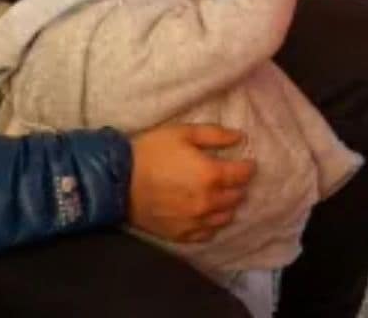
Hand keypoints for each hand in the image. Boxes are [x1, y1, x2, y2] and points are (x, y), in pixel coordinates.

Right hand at [128, 124, 255, 243]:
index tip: (247, 163)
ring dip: (228, 205)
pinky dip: (213, 224)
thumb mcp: (183, 133)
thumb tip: (240, 138)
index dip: (248, 167)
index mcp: (211, 175)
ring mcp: (195, 222)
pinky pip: (208, 233)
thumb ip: (215, 135)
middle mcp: (208, 202)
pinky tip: (207, 214)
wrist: (119, 181)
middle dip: (238, 185)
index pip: (242, 174)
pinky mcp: (182, 234)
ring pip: (225, 217)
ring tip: (221, 195)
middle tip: (232, 177)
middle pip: (237, 196)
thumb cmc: (151, 151)